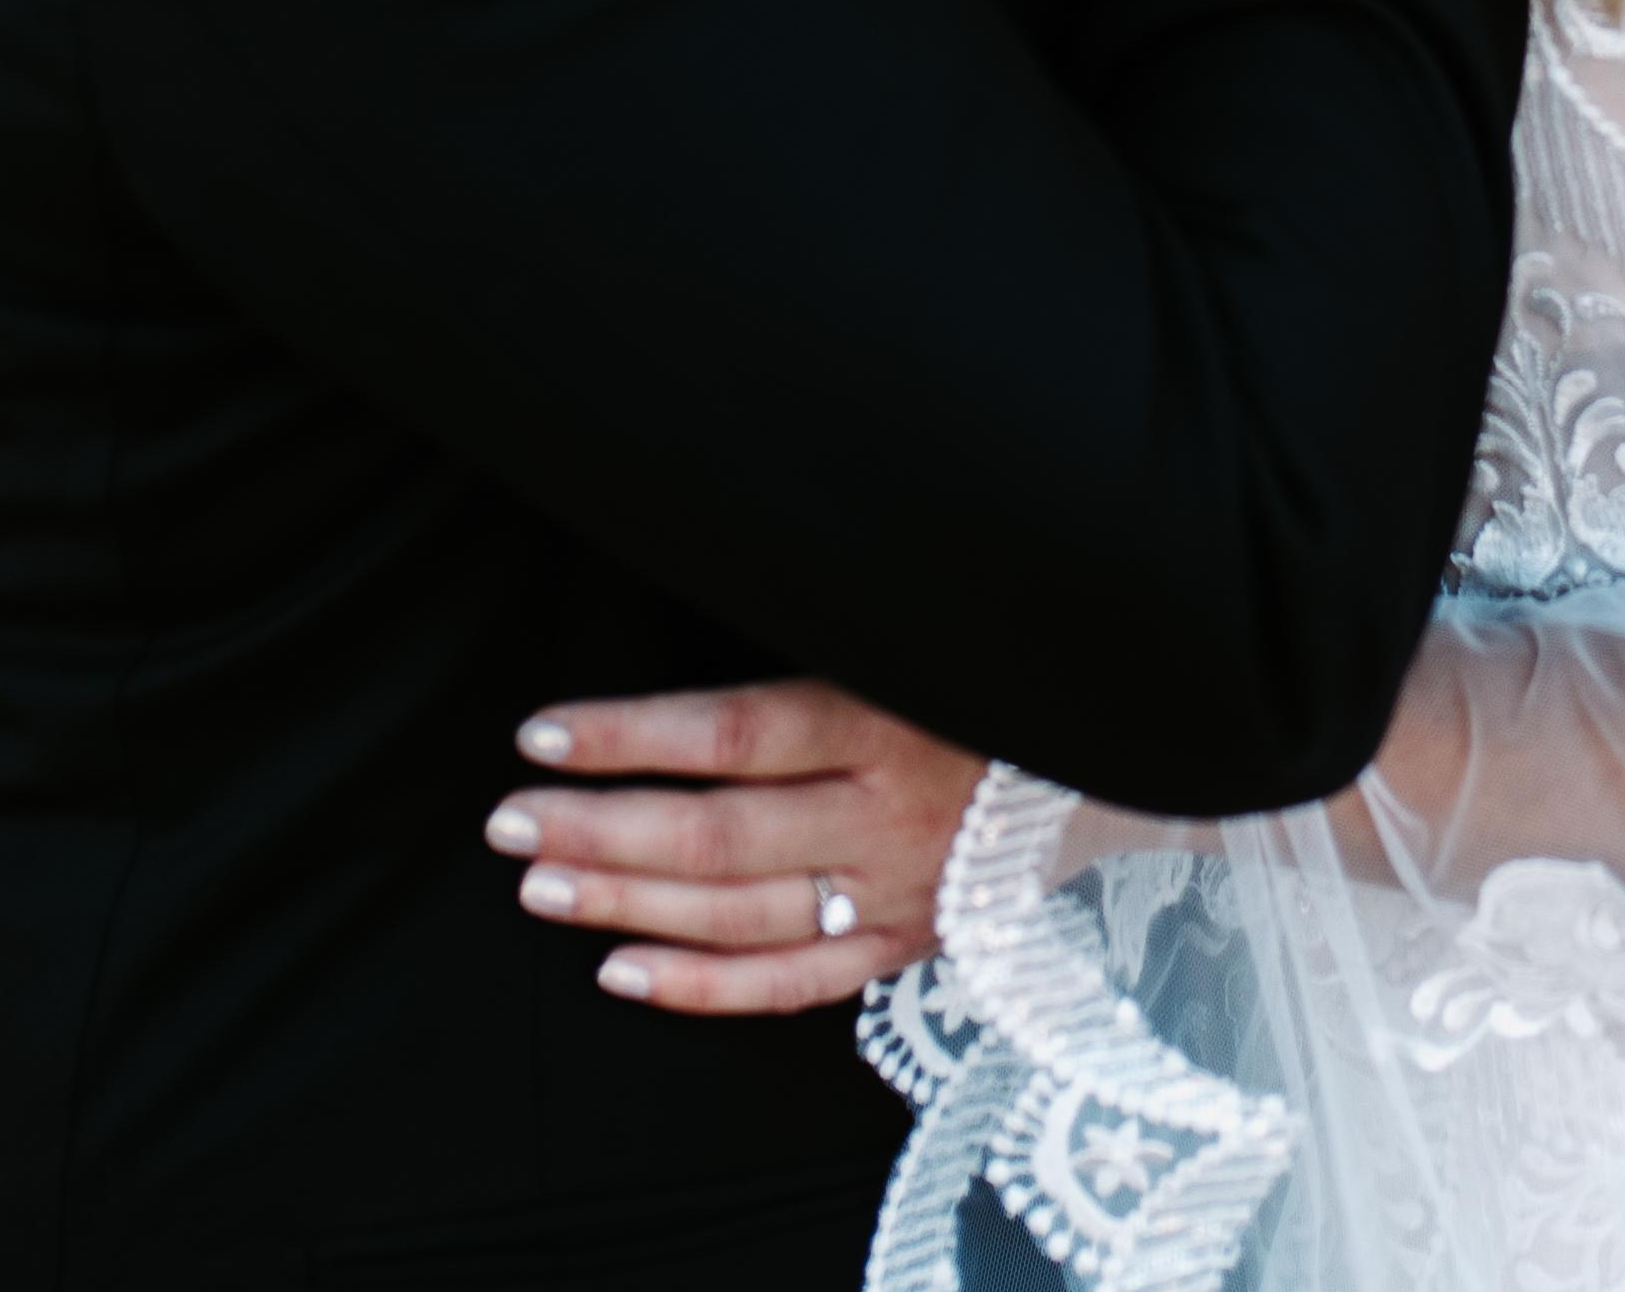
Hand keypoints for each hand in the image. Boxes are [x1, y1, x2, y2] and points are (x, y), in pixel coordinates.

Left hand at [485, 679, 983, 1016]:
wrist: (1116, 763)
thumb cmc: (989, 681)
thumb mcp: (914, 639)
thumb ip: (821, 647)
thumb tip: (689, 653)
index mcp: (886, 722)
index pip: (734, 734)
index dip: (632, 737)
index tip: (541, 734)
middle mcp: (886, 817)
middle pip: (719, 835)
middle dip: (601, 831)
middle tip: (509, 822)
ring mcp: (895, 893)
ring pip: (739, 914)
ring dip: (627, 902)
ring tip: (538, 885)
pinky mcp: (905, 946)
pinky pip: (790, 985)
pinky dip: (702, 986)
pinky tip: (619, 971)